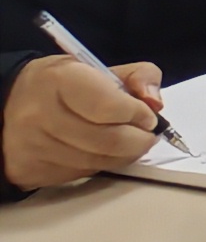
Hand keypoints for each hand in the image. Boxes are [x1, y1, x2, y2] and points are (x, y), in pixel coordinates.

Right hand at [4, 52, 163, 191]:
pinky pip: (80, 174)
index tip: (148, 115)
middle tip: (147, 135)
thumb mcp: (99, 67)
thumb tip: (155, 103)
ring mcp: (33, 146)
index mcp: (60, 80)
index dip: (137, 113)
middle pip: (107, 140)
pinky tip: (101, 152)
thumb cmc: (62, 84)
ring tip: (129, 143)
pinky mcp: (30, 171)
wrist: (10, 105)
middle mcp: (41, 115)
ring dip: (124, 155)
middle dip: (139, 140)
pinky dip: (101, 165)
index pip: (108, 106)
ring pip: (97, 161)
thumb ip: (139, 76)